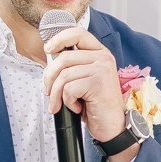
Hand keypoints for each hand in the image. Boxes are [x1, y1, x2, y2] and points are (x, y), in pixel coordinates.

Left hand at [42, 26, 126, 144]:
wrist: (112, 128)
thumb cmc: (96, 106)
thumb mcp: (83, 80)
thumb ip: (72, 66)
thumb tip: (49, 58)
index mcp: (99, 53)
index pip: (77, 34)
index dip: (59, 38)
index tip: (48, 49)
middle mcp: (103, 58)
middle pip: (63, 58)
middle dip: (49, 78)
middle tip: (48, 92)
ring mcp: (102, 69)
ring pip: (64, 76)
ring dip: (56, 94)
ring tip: (61, 104)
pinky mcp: (98, 83)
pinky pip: (69, 89)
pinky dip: (68, 102)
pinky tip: (78, 108)